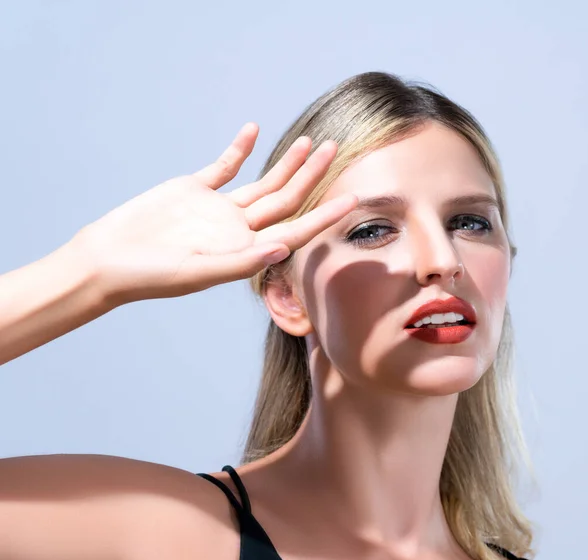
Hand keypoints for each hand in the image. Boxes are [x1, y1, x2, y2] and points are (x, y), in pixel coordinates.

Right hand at [70, 123, 357, 305]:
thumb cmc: (152, 276)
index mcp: (245, 250)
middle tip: (336, 149)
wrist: (109, 259)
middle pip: (285, 199)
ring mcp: (218, 209)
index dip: (324, 216)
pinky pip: (224, 165)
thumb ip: (241, 261)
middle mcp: (238, 229)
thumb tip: (283, 247)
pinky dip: (238, 149)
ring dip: (285, 162)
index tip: (353, 200)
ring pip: (262, 182)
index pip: (294, 230)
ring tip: (311, 141)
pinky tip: (253, 130)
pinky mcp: (194, 190)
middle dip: (311, 175)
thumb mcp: (198, 272)